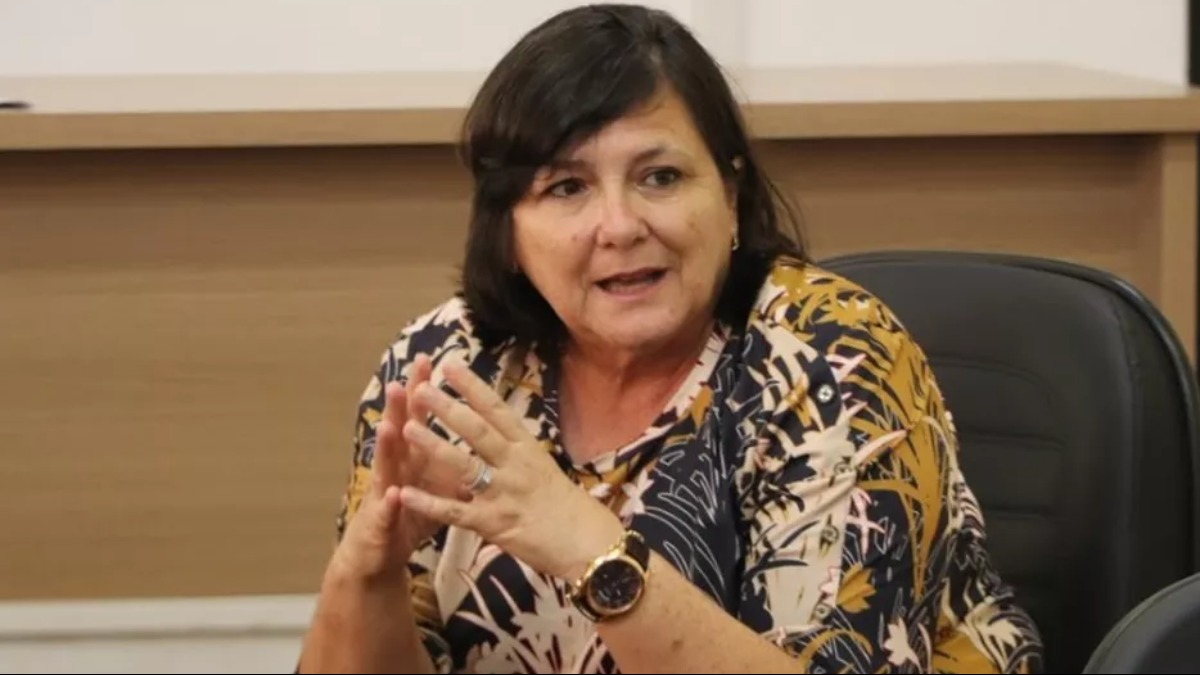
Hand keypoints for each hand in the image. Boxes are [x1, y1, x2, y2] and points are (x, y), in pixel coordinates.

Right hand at [329, 354, 465, 585]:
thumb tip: (486, 438)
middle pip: (400, 430)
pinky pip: (388, 513)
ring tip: (389, 425)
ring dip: (387, 446)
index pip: (423, 416)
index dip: (430, 390)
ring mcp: (385, 493)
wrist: (379, 553)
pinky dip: (390, 504)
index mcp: (415, 456)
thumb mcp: (439, 485)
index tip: (440, 361)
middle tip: (403, 380)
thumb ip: (456, 460)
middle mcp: (397, 468)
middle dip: (402, 406)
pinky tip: (393, 494)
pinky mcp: (380, 523)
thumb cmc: (410, 513)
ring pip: (387, 466)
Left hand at [398, 359, 624, 581]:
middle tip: (421, 389)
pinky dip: (428, 503)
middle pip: (477, 431)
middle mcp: (515, 465)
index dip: (472, 387)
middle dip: (448, 409)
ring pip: (464, 465)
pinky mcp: (494, 524)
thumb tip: (494, 430)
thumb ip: (515, 451)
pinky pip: (456, 512)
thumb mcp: (543, 468)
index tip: (450, 365)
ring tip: (407, 428)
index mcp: (527, 447)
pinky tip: (404, 493)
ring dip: (434, 446)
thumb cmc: (567, 507)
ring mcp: (504, 494)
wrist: (588, 544)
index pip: (497, 410)